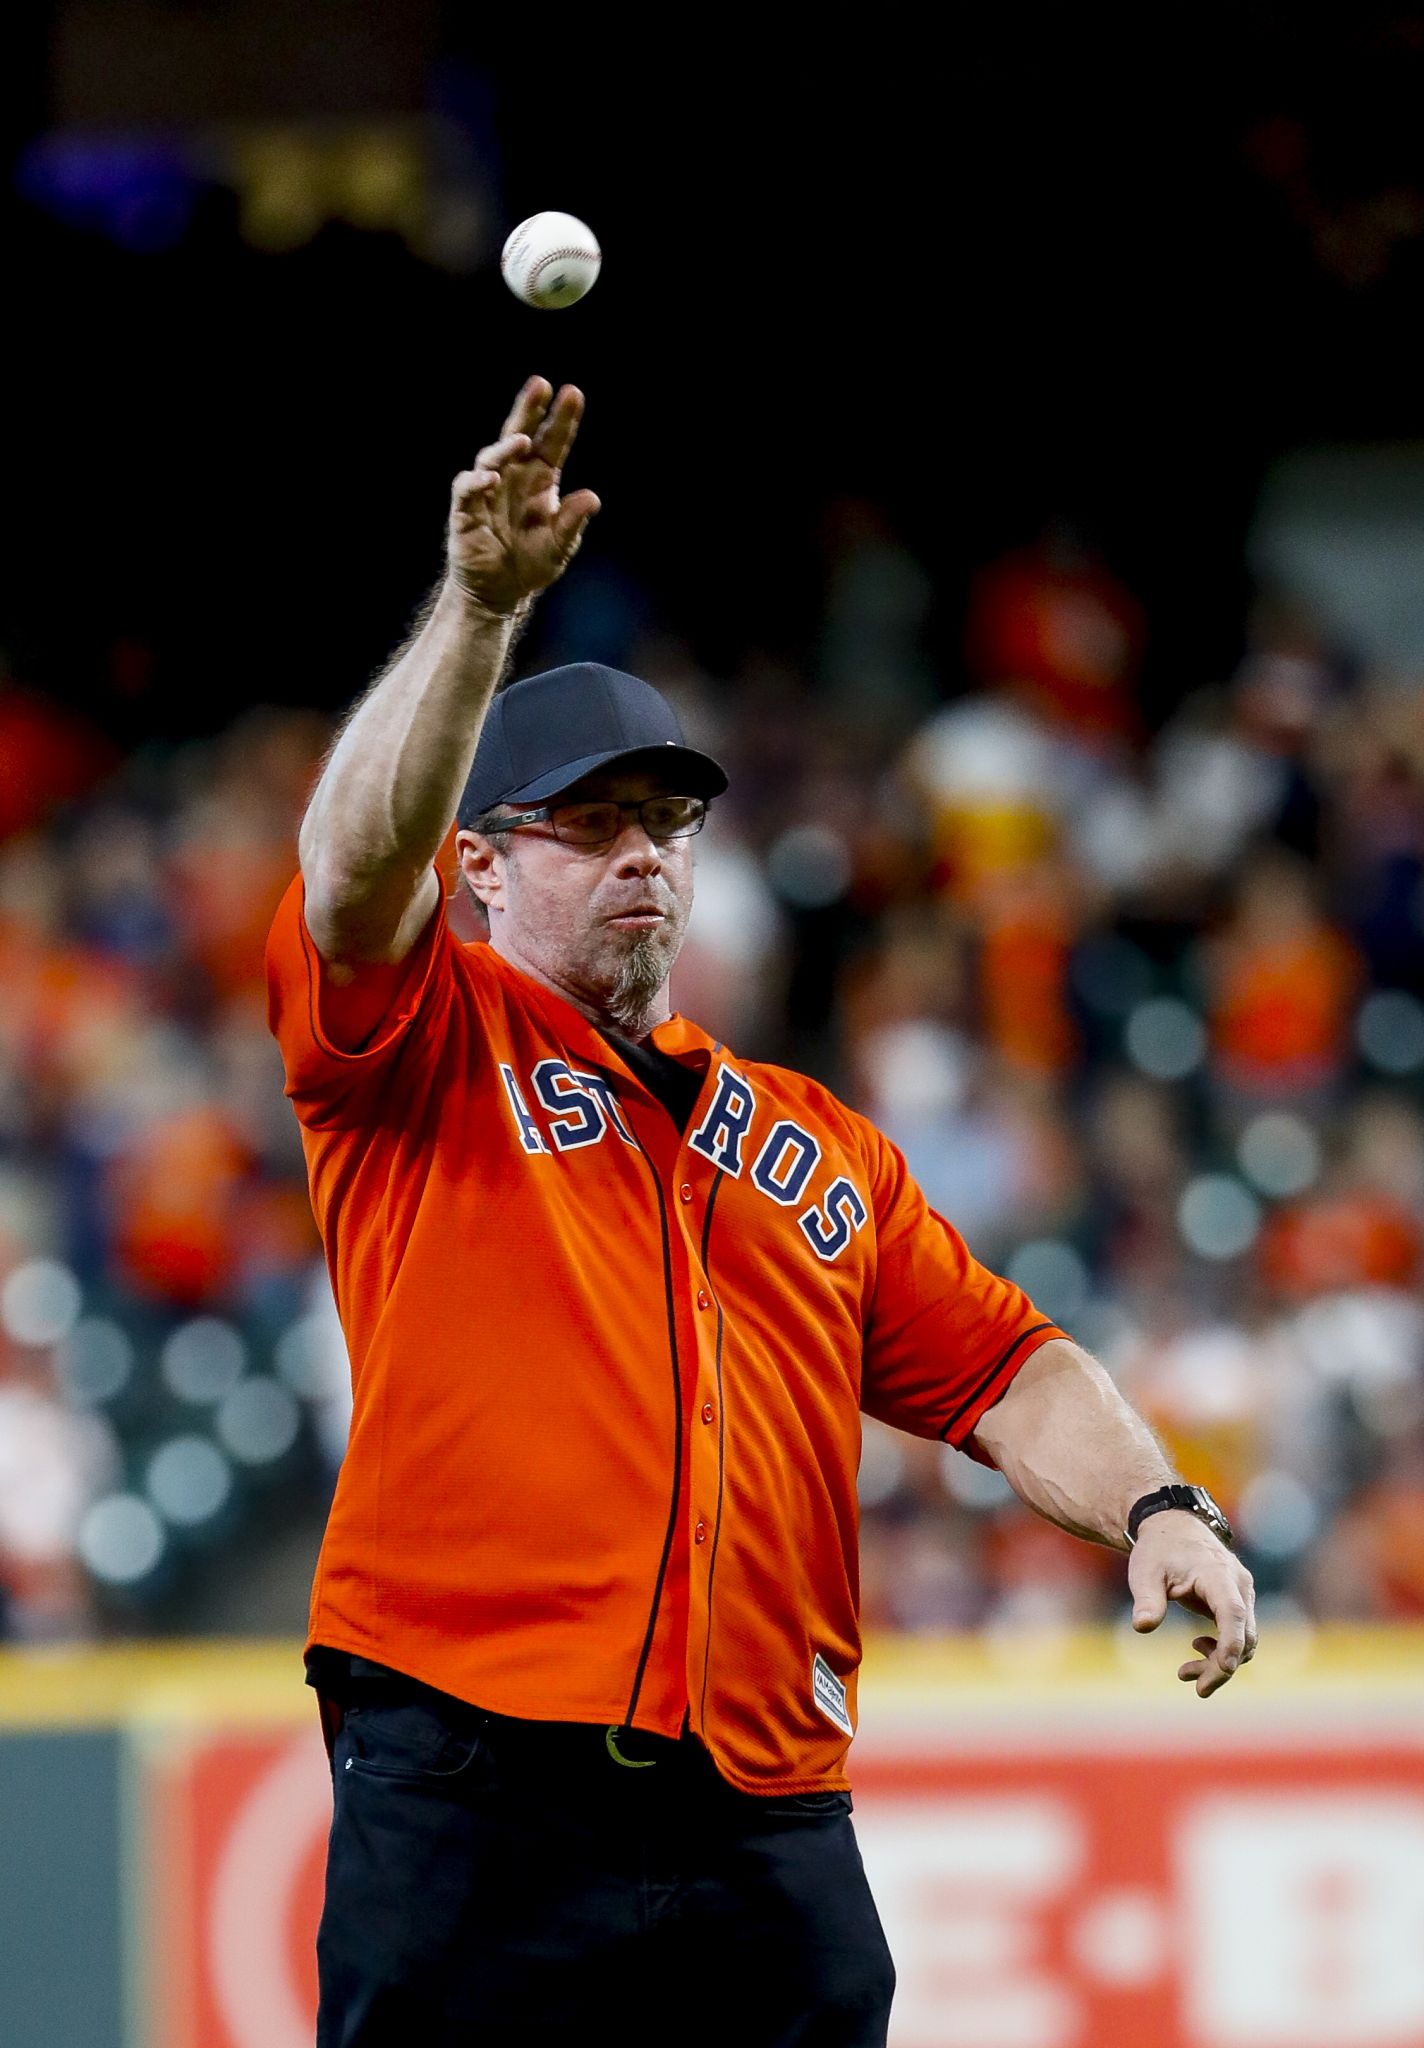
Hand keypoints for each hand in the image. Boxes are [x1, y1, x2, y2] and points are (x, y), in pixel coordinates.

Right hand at [447, 378, 599, 615]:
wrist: (499, 593)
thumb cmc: (530, 564)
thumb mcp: (559, 546)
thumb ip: (572, 522)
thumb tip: (592, 499)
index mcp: (539, 480)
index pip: (551, 443)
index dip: (561, 420)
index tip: (572, 394)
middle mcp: (512, 477)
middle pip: (519, 435)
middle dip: (529, 410)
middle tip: (541, 384)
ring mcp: (487, 491)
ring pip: (492, 456)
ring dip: (506, 446)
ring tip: (522, 440)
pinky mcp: (465, 510)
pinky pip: (468, 488)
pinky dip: (477, 480)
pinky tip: (491, 476)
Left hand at [1128, 1510, 1257, 1696]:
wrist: (1172, 1527)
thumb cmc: (1157, 1550)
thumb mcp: (1145, 1572)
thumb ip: (1147, 1600)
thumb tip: (1142, 1627)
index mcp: (1217, 1574)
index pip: (1233, 1612)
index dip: (1232, 1642)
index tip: (1226, 1669)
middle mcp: (1238, 1584)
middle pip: (1244, 1634)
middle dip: (1223, 1665)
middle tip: (1196, 1687)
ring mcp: (1242, 1592)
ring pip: (1245, 1638)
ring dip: (1222, 1661)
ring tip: (1185, 1672)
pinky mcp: (1238, 1600)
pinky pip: (1239, 1632)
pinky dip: (1223, 1648)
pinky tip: (1198, 1647)